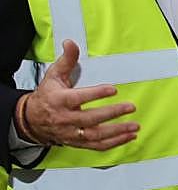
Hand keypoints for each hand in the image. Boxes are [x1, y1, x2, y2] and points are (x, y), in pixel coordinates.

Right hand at [19, 40, 138, 150]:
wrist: (31, 120)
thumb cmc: (47, 96)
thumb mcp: (54, 75)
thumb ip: (67, 60)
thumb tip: (71, 43)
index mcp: (59, 100)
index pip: (78, 98)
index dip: (96, 94)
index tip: (113, 89)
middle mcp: (65, 119)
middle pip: (90, 118)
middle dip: (112, 113)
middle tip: (130, 107)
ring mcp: (71, 133)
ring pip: (95, 135)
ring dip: (117, 132)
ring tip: (134, 125)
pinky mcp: (77, 142)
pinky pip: (96, 146)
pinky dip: (114, 143)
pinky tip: (128, 136)